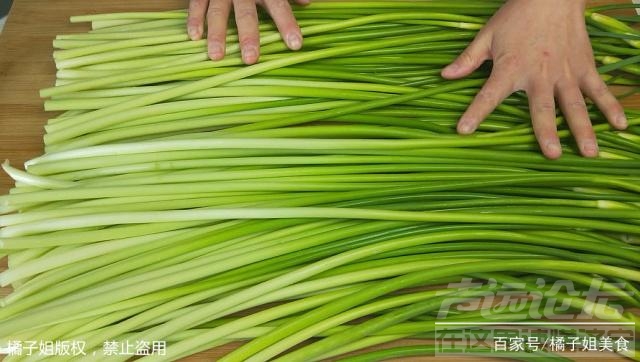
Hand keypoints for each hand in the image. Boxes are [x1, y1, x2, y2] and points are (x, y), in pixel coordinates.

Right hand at [187, 0, 308, 63]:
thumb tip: (307, 3)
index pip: (279, 5)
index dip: (287, 24)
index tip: (296, 44)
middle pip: (246, 14)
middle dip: (248, 36)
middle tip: (251, 59)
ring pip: (218, 12)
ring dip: (217, 34)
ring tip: (217, 56)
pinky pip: (197, 4)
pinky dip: (194, 19)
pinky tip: (195, 37)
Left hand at [442, 0, 627, 158]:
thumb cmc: (516, 16)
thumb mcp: (487, 35)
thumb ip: (467, 59)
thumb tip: (444, 75)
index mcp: (510, 68)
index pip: (488, 94)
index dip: (475, 112)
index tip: (463, 130)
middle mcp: (539, 74)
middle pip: (543, 108)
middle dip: (547, 132)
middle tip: (552, 155)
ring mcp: (566, 72)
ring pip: (575, 104)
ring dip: (584, 128)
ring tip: (590, 152)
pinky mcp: (585, 67)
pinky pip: (599, 90)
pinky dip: (611, 107)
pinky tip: (620, 126)